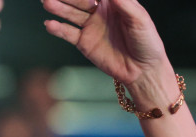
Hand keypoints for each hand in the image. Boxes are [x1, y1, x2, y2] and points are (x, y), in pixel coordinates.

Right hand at [43, 0, 167, 85]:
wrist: (144, 71)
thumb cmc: (147, 43)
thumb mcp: (139, 20)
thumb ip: (124, 2)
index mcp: (113, 2)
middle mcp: (99, 12)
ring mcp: (90, 26)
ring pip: (70, 12)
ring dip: (58, 7)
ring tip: (47, 2)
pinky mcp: (84, 42)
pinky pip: (68, 33)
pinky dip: (58, 28)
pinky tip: (50, 24)